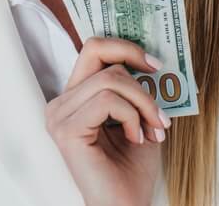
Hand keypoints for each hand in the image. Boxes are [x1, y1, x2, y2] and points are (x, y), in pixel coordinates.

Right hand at [45, 36, 172, 205]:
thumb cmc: (131, 170)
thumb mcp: (140, 118)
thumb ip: (139, 89)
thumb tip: (154, 60)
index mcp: (75, 97)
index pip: (93, 49)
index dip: (125, 47)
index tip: (155, 65)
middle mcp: (61, 103)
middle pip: (98, 53)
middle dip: (138, 73)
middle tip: (159, 103)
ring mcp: (59, 115)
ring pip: (109, 79)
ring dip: (143, 103)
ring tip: (154, 130)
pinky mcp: (66, 129)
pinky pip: (107, 101)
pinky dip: (131, 117)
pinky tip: (136, 139)